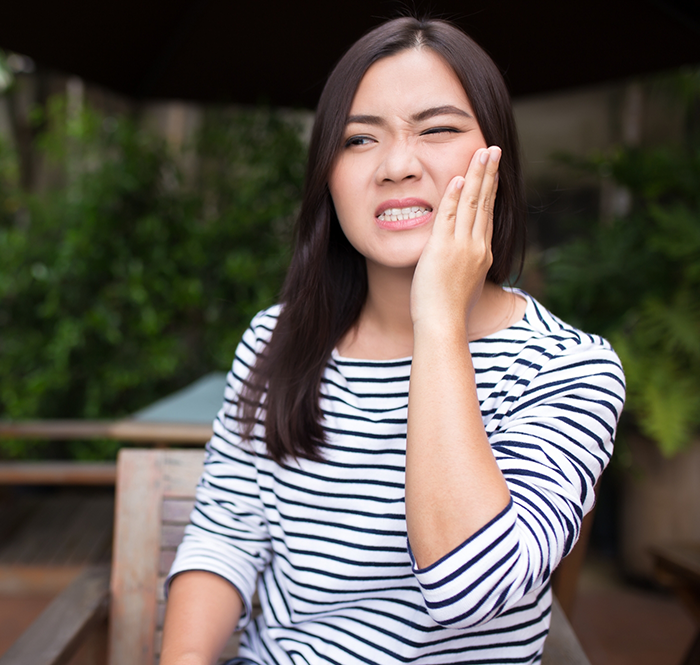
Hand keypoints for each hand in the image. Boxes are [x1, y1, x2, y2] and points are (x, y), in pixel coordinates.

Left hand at [410, 146, 500, 333]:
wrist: (444, 325)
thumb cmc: (450, 313)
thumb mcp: (465, 286)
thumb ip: (466, 270)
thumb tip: (464, 267)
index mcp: (482, 255)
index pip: (487, 216)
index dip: (491, 191)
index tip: (493, 173)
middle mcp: (477, 247)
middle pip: (485, 203)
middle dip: (490, 174)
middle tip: (493, 150)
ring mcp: (462, 247)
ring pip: (472, 204)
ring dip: (477, 175)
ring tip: (482, 152)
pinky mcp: (442, 249)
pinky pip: (449, 216)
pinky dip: (454, 197)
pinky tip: (459, 178)